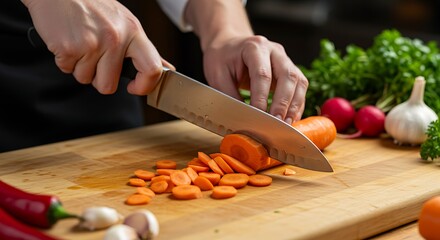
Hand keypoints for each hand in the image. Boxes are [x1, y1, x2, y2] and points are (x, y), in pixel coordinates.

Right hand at [22, 0, 172, 94]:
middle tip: (94, 58)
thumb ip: (142, 48)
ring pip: (85, 79)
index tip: (134, 88)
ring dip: (80, 67)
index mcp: (133, 31)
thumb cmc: (91, 5)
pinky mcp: (70, 47)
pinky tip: (68, 40)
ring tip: (80, 43)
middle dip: (99, 79)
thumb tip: (166, 68)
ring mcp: (92, 44)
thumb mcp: (124, 21)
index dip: (145, 86)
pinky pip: (67, 69)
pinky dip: (64, 60)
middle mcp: (116, 38)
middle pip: (109, 85)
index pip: (153, 68)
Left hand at [202, 35, 307, 123]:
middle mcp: (274, 51)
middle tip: (276, 122)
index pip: (262, 74)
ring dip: (294, 105)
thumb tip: (243, 118)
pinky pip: (300, 88)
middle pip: (287, 76)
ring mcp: (285, 60)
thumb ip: (230, 95)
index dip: (261, 97)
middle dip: (283, 102)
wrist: (229, 46)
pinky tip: (290, 119)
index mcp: (254, 47)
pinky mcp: (290, 70)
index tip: (258, 115)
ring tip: (286, 124)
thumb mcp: (217, 75)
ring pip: (299, 82)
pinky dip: (296, 105)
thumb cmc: (222, 58)